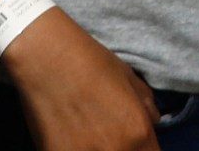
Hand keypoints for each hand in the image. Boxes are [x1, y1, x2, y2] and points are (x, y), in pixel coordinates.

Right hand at [3, 11, 161, 150]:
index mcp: (138, 131)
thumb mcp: (130, 78)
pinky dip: (77, 150)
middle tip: (109, 133)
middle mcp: (115, 150)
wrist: (45, 57)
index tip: (137, 143)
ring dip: (100, 149)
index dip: (145, 149)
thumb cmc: (90, 61)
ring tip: (90, 134)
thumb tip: (153, 122)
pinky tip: (71, 137)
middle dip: (125, 148)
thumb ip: (146, 107)